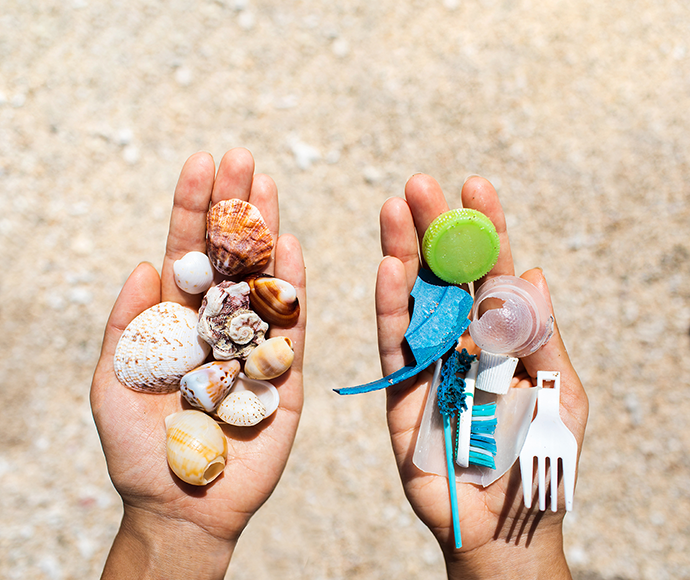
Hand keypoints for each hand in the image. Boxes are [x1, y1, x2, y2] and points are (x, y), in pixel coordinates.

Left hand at [91, 149, 305, 579]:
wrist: (184, 504)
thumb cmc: (140, 448)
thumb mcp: (112, 381)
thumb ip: (128, 323)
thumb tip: (143, 264)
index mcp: (176, 319)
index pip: (185, 252)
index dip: (193, 208)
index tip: (201, 162)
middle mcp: (217, 322)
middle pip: (228, 255)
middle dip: (234, 206)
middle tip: (242, 157)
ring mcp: (253, 343)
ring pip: (262, 278)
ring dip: (267, 232)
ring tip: (270, 184)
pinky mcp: (284, 373)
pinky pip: (290, 325)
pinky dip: (291, 287)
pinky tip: (291, 247)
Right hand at [376, 174, 587, 578]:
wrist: (503, 524)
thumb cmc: (538, 459)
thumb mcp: (558, 393)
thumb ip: (542, 335)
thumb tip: (537, 273)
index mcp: (504, 335)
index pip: (493, 272)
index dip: (485, 230)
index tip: (476, 185)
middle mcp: (463, 340)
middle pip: (445, 276)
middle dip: (433, 229)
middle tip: (419, 185)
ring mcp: (429, 363)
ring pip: (414, 300)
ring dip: (402, 254)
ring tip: (393, 210)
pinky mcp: (400, 392)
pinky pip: (394, 345)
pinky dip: (390, 308)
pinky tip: (388, 269)